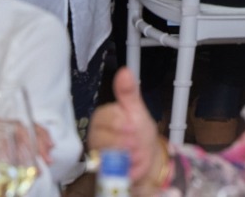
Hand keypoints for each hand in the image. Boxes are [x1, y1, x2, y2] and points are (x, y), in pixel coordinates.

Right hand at [88, 69, 168, 194]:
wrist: (148, 155)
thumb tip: (124, 71)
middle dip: (122, 142)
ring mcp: (98, 154)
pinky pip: (109, 173)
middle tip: (136, 143)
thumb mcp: (137, 109)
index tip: (132, 125)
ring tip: (136, 154)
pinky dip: (123, 171)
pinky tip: (131, 166)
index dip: (118, 123)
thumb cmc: (139, 129)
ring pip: (104, 157)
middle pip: (101, 139)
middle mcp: (96, 135)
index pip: (103, 118)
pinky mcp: (103, 172)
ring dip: (125, 157)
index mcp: (103, 117)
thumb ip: (128, 92)